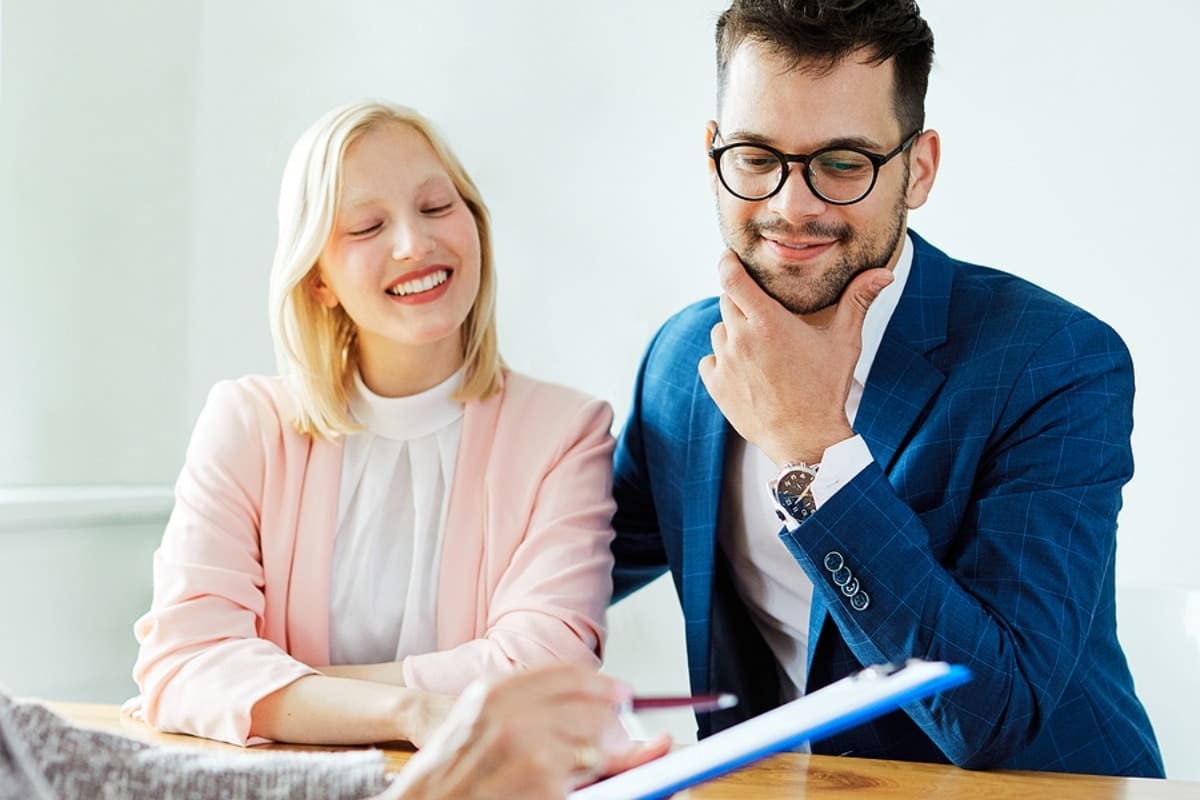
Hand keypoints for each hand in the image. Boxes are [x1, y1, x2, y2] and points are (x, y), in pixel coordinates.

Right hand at [385, 665, 670, 799]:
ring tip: (569, 768)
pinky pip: (584, 779)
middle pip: (593, 709)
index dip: (603, 685)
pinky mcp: (544, 785)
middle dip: (612, 725)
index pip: (571, 675)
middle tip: (617, 738)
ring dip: (595, 759)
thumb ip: (528, 698)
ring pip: (596, 746)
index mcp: (498, 691)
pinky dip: (578, 785)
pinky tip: (553, 786)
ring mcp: (531, 751)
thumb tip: (589, 695)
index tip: (621, 693)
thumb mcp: (481, 713)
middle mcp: (515, 715)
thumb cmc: (451, 765)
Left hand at [698, 250, 892, 465]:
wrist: (806, 438)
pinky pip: (710, 360)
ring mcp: (726, 363)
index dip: (728, 263)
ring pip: (719, 330)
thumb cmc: (826, 388)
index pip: (732, 278)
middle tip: (762, 312)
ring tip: (759, 346)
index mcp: (768, 321)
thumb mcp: (845, 341)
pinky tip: (746, 369)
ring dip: (733, 332)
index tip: (731, 258)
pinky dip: (723, 360)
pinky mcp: (716, 385)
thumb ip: (858, 301)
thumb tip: (883, 273)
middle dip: (741, 301)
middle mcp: (741, 338)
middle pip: (726, 301)